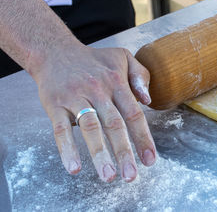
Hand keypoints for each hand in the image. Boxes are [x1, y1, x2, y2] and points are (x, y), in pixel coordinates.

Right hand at [33, 44, 155, 181]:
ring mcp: (76, 98)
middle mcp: (98, 91)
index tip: (150, 160)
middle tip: (131, 176)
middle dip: (124, 152)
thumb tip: (148, 101)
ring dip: (99, 154)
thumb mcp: (122, 58)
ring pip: (90, 128)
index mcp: (116, 83)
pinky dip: (67, 149)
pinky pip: (61, 129)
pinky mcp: (56, 105)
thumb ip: (140, 76)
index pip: (134, 114)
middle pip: (114, 125)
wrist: (55, 51)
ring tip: (108, 176)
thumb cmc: (94, 60)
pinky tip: (74, 167)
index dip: (143, 138)